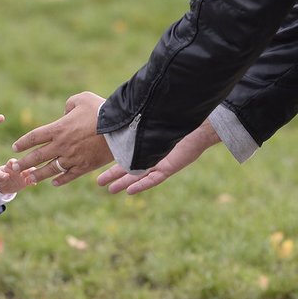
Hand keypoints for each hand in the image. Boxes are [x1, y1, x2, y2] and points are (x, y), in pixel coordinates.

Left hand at [0, 158, 33, 193]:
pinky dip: (33, 181)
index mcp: (11, 164)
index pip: (14, 161)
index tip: (15, 167)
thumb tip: (6, 176)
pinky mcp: (27, 181)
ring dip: (33, 173)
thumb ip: (1, 175)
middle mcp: (19, 167)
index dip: (15, 163)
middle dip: (27, 166)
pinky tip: (33, 184)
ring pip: (31, 171)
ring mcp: (24, 173)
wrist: (3, 185)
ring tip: (32, 177)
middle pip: (25, 164)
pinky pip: (32, 180)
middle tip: (27, 171)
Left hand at [13, 91, 113, 185]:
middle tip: (14, 166)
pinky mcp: (84, 167)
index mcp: (58, 128)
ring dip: (37, 175)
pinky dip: (60, 180)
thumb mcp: (82, 99)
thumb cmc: (101, 110)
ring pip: (50, 170)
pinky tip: (54, 182)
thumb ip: (69, 104)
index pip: (34, 137)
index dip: (23, 142)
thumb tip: (65, 112)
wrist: (120, 128)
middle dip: (24, 162)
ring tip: (29, 178)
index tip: (15, 147)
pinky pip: (69, 176)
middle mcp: (61, 145)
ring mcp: (72, 158)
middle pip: (37, 156)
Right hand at [96, 119, 220, 194]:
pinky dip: (141, 185)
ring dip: (124, 183)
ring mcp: (160, 162)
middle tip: (98, 182)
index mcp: (146, 142)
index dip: (114, 160)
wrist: (199, 123)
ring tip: (109, 190)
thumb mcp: (153, 117)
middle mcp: (152, 154)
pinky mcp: (169, 167)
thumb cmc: (177, 117)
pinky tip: (129, 191)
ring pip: (138, 176)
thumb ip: (139, 118)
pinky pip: (153, 179)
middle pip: (129, 168)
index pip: (126, 153)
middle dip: (114, 175)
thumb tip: (122, 107)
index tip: (99, 163)